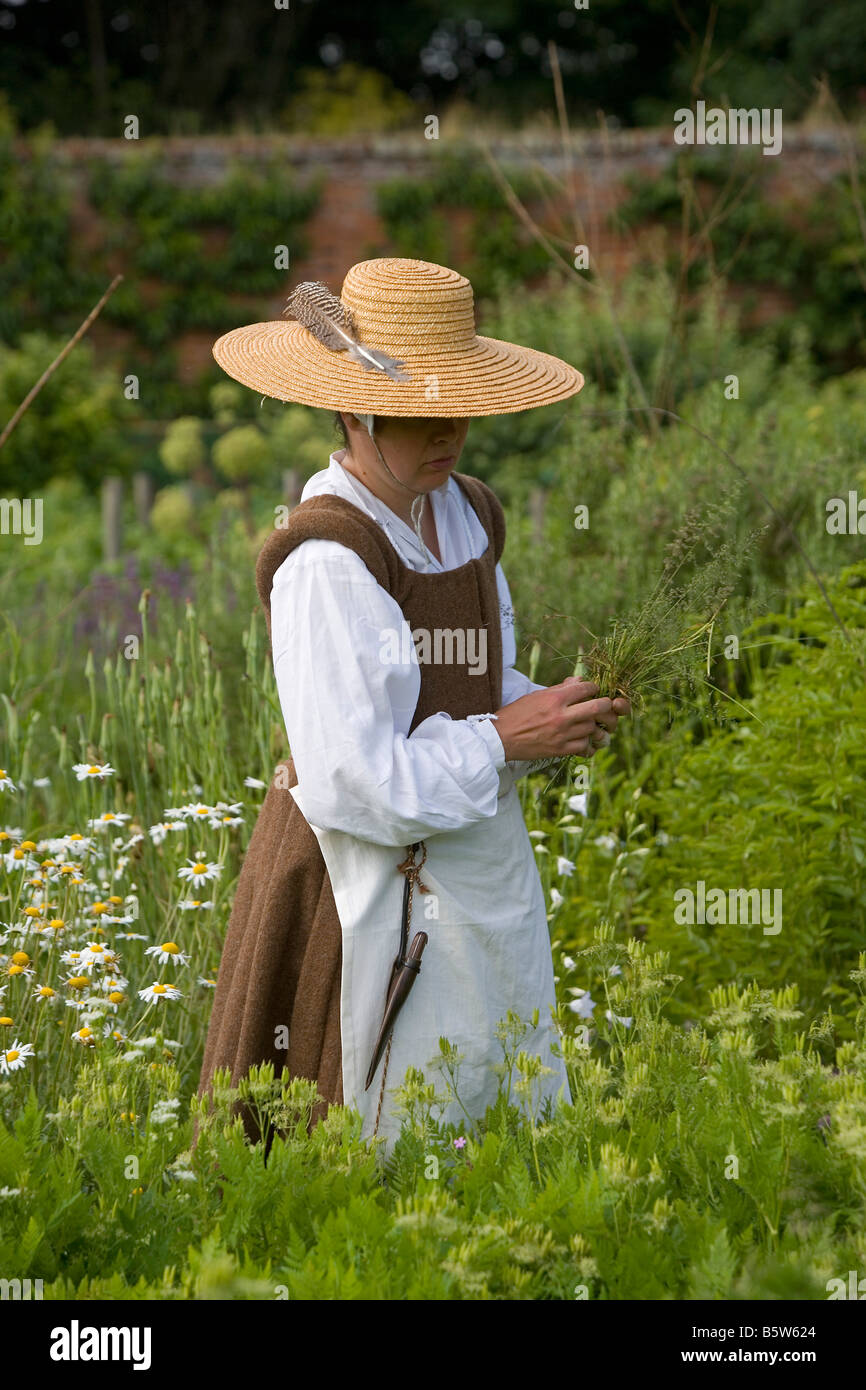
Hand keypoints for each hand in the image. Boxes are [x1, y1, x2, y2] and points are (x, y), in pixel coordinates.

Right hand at [493, 678, 630, 762]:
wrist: (501, 738)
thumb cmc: (517, 714)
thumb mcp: (536, 695)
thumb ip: (560, 689)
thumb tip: (579, 680)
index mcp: (555, 698)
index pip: (586, 688)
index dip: (594, 688)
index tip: (593, 691)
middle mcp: (561, 715)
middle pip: (598, 708)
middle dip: (606, 706)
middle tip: (604, 707)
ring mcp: (563, 734)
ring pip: (594, 728)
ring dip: (596, 726)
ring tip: (593, 725)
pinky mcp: (560, 750)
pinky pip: (585, 747)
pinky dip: (589, 744)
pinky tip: (585, 741)